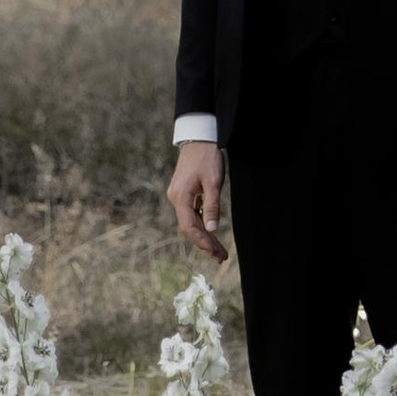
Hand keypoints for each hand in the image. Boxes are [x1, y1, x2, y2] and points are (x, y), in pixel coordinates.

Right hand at [167, 141, 227, 261]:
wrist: (199, 138)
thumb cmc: (207, 158)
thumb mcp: (213, 182)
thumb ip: (212, 206)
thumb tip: (212, 230)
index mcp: (181, 197)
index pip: (189, 227)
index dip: (202, 242)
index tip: (215, 253)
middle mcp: (176, 199)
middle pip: (189, 227)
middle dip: (205, 243)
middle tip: (221, 257)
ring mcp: (178, 196)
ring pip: (190, 222)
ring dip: (204, 236)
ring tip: (218, 250)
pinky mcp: (183, 193)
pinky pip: (191, 213)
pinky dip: (201, 224)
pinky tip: (211, 232)